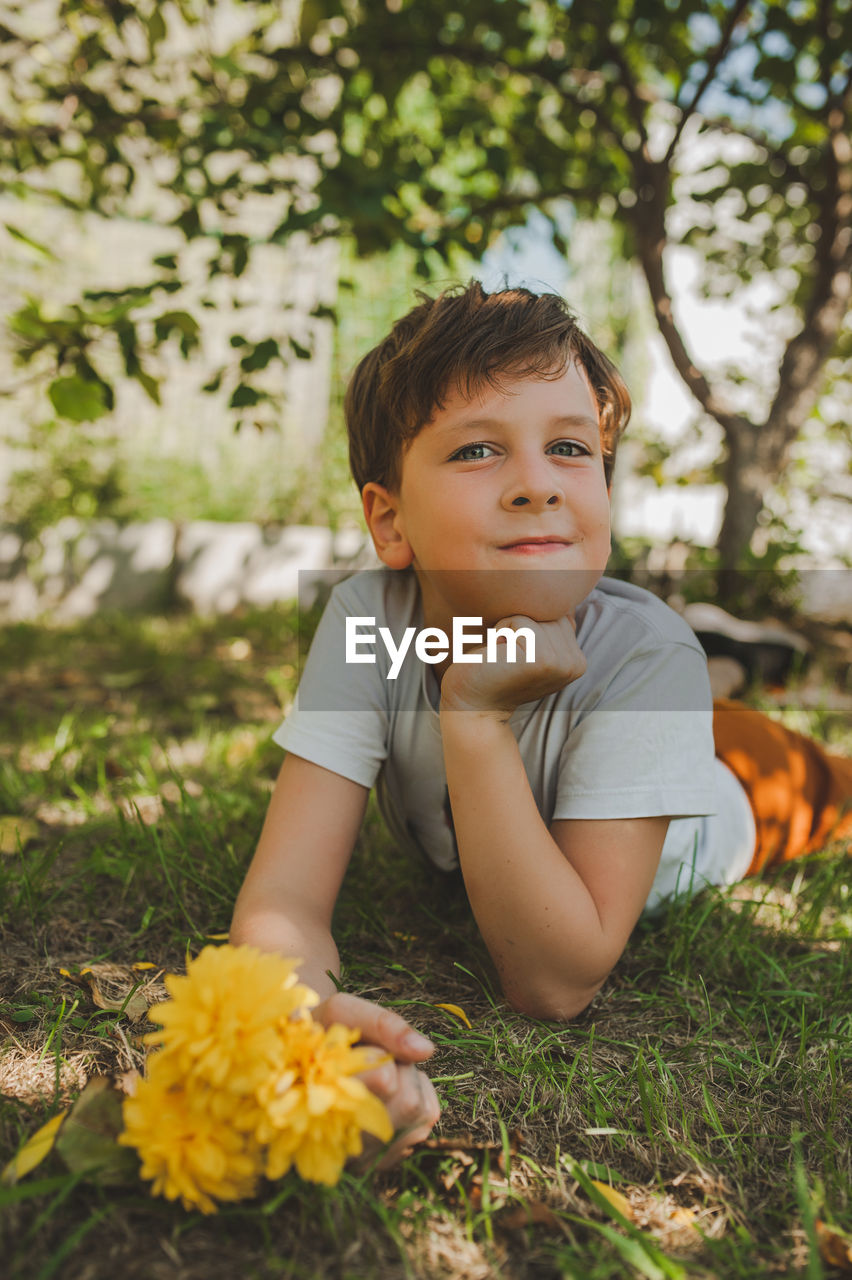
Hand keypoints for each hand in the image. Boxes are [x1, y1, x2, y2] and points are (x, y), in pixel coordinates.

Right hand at [313, 992, 440, 1168]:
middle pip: (407, 1100)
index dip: (380, 1055)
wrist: (302, 1058)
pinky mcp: (380, 1161)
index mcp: (323, 1103)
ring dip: (409, 1084)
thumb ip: (383, 1024)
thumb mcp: (340, 1012)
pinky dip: (416, 1100)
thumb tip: (425, 1050)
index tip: (361, 1047)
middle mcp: (341, 1142)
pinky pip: (423, 1125)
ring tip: (378, 1075)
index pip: (383, 1080)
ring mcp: (362, 1158)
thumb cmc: (322, 1032)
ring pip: (418, 1113)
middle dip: (399, 1068)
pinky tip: (389, 1094)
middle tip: (373, 1058)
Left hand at [440, 614, 585, 717]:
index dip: (531, 625)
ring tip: (504, 654)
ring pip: (535, 615)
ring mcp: (561, 663)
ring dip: (510, 628)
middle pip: (550, 612)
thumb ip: (551, 626)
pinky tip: (498, 654)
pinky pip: (519, 620)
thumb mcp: (530, 645)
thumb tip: (564, 599)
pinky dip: (501, 630)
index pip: (559, 613)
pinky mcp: (542, 660)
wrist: (471, 704)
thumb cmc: (494, 669)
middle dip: (522, 625)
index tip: (518, 653)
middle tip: (509, 654)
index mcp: (577, 661)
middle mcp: (576, 664)